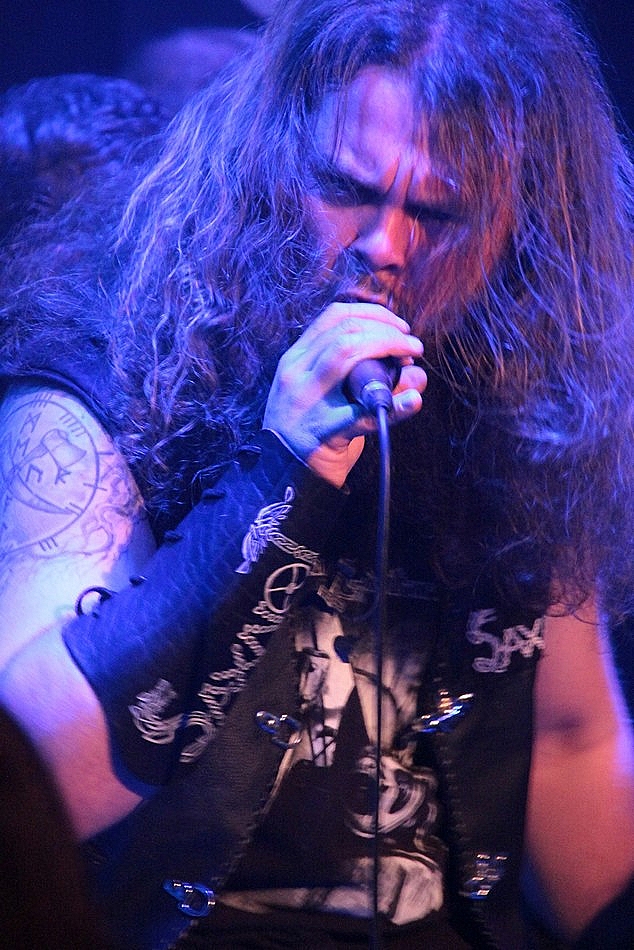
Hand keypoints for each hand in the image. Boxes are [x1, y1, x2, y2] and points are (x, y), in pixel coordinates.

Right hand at [263, 301, 425, 486]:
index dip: (372, 314)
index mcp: (296, 360)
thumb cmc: (315, 430)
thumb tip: (415, 369)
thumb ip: (365, 377)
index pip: (334, 317)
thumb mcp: (331, 396)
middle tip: (412, 346)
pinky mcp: (323, 432)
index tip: (398, 326)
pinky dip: (394, 407)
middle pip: (345, 332)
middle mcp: (296, 375)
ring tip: (412, 360)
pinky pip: (362, 414)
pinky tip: (413, 402)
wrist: (284, 474)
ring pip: (347, 354)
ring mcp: (307, 402)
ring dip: (387, 350)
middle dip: (386, 332)